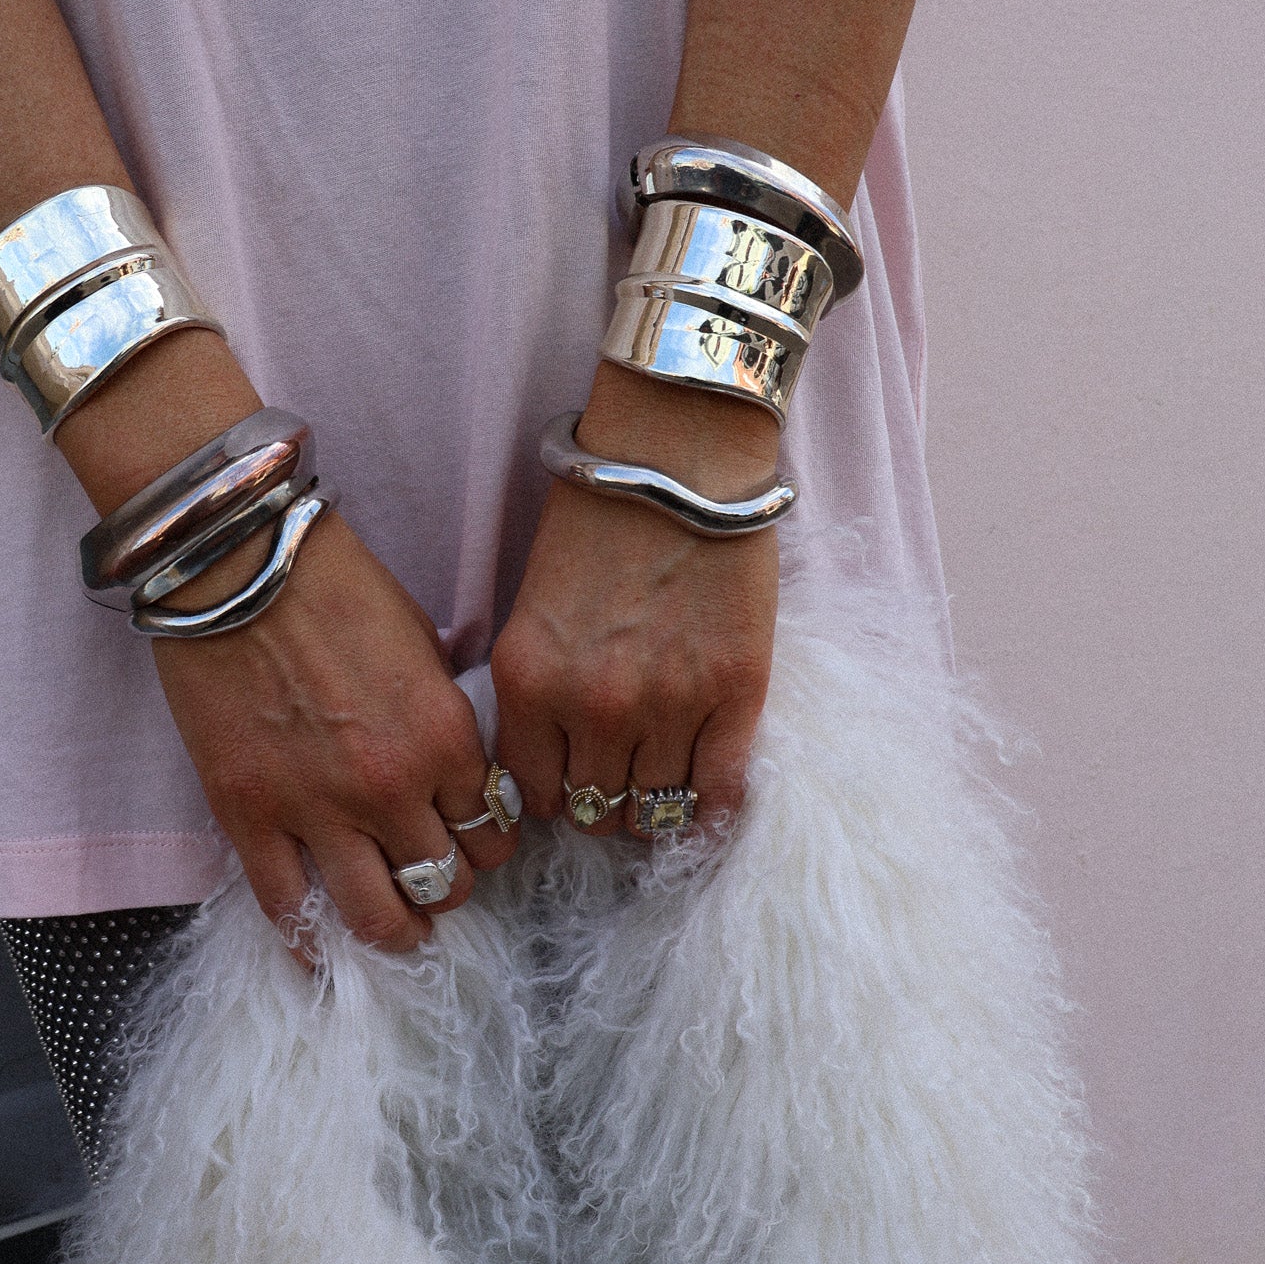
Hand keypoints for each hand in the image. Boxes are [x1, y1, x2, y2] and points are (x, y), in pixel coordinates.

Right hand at [150, 508, 517, 955]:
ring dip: (397, 930)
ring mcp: (317, 810)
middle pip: (445, 882)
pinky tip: (320, 951)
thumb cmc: (334, 586)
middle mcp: (392, 788)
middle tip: (436, 884)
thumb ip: (441, 718)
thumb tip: (451, 769)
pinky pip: (286, 905)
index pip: (491, 832)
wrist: (236, 561)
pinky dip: (309, 939)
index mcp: (445, 739)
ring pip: (378, 914)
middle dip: (448, 889)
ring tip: (397, 931)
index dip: (487, 843)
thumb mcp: (424, 645)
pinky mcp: (249, 816)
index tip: (472, 841)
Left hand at [492, 366, 779, 835]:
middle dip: (604, 798)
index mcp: (530, 680)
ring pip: (654, 810)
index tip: (571, 778)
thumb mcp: (535, 605)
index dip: (554, 791)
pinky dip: (710, 807)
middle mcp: (592, 705)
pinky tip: (708, 795)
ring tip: (664, 777)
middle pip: (594, 809)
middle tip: (621, 776)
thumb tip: (559, 758)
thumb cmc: (601, 513)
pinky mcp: (735, 695)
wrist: (681, 453)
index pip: (533, 792)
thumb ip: (541, 685)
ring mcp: (668, 705)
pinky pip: (717, 791)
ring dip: (656, 803)